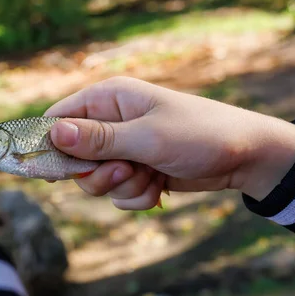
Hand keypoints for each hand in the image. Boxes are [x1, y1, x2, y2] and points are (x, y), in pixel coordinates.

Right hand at [45, 76, 294, 209]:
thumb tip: (52, 134)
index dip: (49, 145)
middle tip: (125, 170)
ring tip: (150, 175)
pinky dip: (136, 195)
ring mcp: (122, 148)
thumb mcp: (146, 137)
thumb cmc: (199, 134)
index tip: (51, 172)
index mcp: (107, 99)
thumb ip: (98, 139)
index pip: (57, 119)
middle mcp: (110, 122)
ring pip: (95, 180)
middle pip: (72, 158)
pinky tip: (159, 185)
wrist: (246, 156)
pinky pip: (117, 193)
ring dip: (121, 186)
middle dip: (96, 174)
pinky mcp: (135, 169)